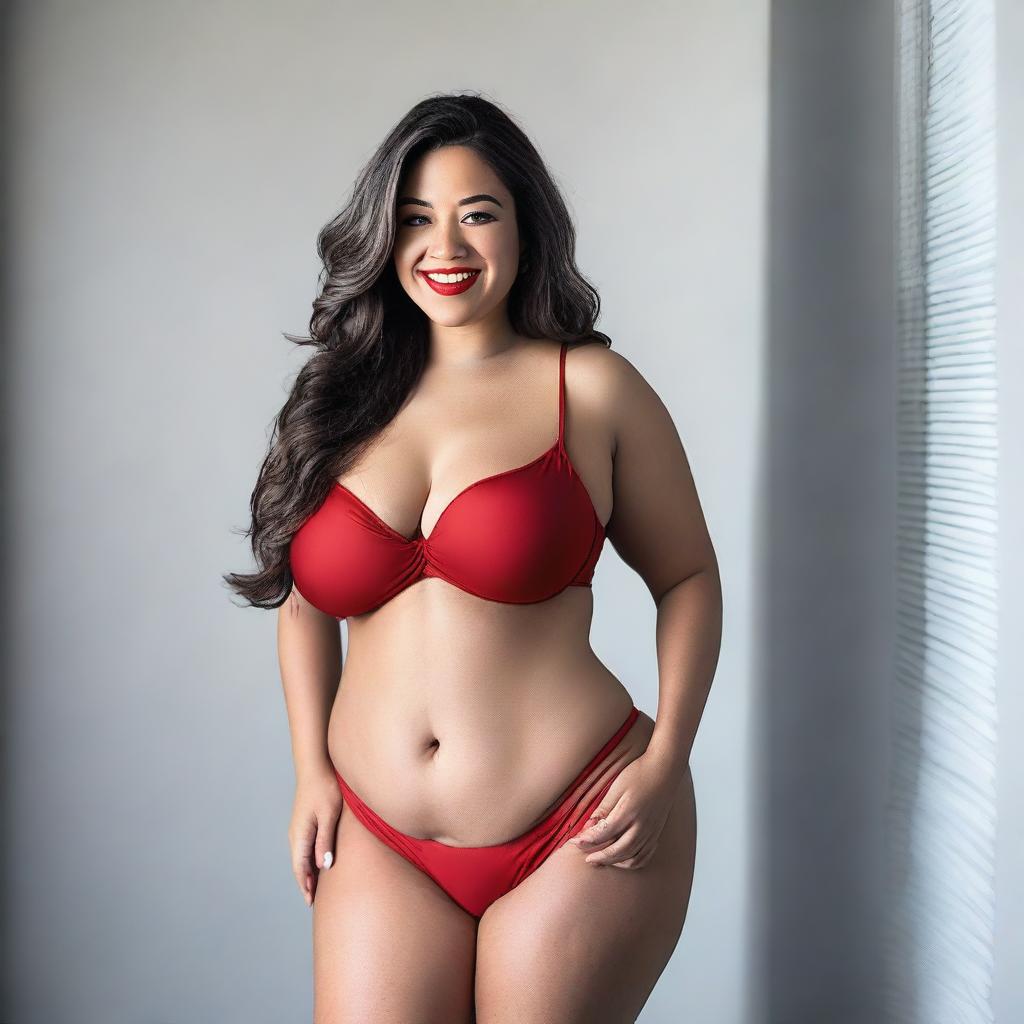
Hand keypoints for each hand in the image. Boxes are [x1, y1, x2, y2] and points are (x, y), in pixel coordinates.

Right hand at [288, 762, 342, 905]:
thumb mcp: (329, 814)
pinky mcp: (304, 822)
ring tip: (316, 888)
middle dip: (306, 883)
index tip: (311, 902)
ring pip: (302, 857)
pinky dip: (309, 860)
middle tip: (314, 902)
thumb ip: (326, 840)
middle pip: (299, 865)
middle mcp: (296, 834)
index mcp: (300, 835)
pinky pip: (305, 848)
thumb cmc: (325, 788)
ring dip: (308, 873)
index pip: (300, 868)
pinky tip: (318, 863)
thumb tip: (323, 866)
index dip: (306, 885)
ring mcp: (299, 828)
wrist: (315, 766)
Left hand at [567, 753, 679, 869]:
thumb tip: (588, 826)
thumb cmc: (639, 773)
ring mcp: (651, 832)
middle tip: (586, 859)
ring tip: (601, 860)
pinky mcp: (657, 833)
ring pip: (632, 857)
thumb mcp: (617, 787)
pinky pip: (645, 856)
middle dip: (600, 857)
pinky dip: (632, 862)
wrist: (665, 769)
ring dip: (614, 862)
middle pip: (618, 851)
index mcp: (629, 812)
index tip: (574, 842)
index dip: (588, 840)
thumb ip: (603, 809)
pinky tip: (622, 860)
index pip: (604, 834)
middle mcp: (642, 826)